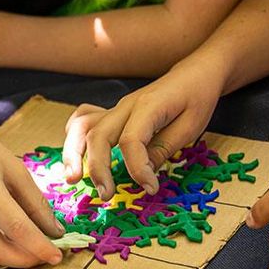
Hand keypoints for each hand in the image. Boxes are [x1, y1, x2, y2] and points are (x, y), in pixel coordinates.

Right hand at [61, 65, 218, 200]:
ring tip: (72, 178)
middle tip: (106, 195)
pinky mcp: (113, 113)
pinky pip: (85, 120)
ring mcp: (116, 108)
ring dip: (73, 153)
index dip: (137, 169)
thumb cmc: (196, 97)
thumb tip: (143, 174)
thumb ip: (163, 148)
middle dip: (97, 168)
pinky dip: (74, 138)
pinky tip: (74, 157)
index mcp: (148, 107)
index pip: (131, 141)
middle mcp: (126, 106)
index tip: (150, 188)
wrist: (194, 73)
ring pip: (83, 126)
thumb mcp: (191, 126)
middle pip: (99, 135)